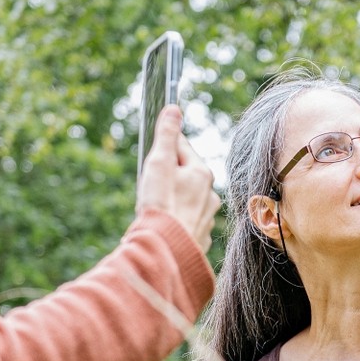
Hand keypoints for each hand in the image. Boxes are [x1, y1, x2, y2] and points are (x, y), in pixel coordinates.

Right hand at [137, 105, 221, 251]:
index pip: (182, 149)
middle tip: (150, 188)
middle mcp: (210, 195)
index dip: (163, 151)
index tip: (152, 158)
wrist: (166, 252)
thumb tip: (174, 109)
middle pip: (184, 175)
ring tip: (155, 210)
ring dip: (171, 200)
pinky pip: (186, 222)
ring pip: (186, 200)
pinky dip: (175, 221)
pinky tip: (163, 226)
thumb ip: (167, 136)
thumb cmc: (161, 206)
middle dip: (166, 178)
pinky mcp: (200, 237)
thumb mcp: (159, 163)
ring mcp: (207, 217)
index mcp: (202, 173)